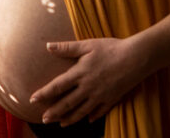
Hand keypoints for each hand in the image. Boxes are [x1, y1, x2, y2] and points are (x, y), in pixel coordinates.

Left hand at [29, 37, 149, 125]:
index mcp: (80, 73)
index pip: (58, 86)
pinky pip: (100, 111)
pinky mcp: (112, 99)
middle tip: (44, 119)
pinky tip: (87, 120)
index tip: (32, 99)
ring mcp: (100, 95)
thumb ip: (67, 48)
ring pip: (82, 111)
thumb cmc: (111, 48)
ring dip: (70, 119)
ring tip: (60, 124)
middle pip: (67, 103)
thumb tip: (48, 46)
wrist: (136, 58)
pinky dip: (92, 117)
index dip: (44, 93)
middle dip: (54, 112)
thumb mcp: (87, 45)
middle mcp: (88, 87)